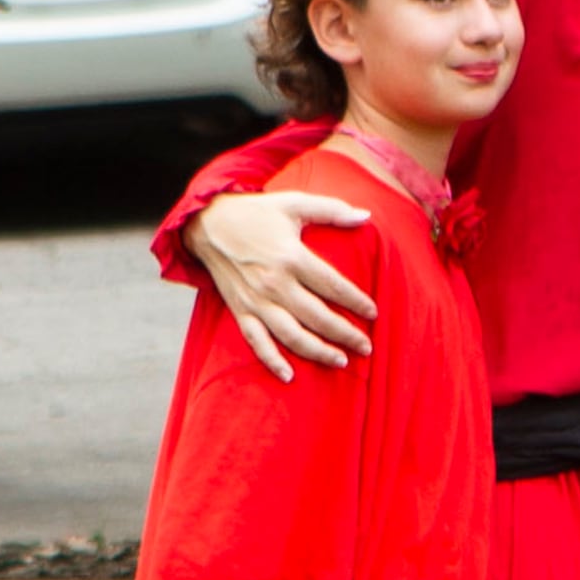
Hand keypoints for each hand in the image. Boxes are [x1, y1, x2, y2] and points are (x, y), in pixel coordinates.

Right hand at [189, 191, 375, 379]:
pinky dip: (271, 360)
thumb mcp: (293, 203)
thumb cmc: (254, 212)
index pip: (333, 286)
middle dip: (345, 334)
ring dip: (317, 352)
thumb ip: (331, 210)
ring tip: (340, 362)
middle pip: (317, 316)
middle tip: (366, 347)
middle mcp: (274, 283)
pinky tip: (289, 376)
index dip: (356, 302)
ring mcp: (256, 300)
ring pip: (291, 335)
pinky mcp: (240, 310)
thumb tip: (366, 216)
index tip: (373, 313)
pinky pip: (256, 340)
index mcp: (291, 257)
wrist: (206, 222)